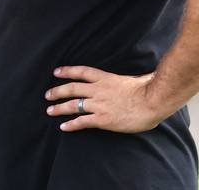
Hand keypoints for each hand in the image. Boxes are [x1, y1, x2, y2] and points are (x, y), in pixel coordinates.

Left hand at [45, 66, 162, 132]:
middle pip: (72, 88)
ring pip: (73, 104)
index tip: (56, 72)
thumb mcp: (132, 79)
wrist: (152, 101)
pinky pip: (82, 121)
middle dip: (57, 91)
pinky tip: (63, 126)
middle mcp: (98, 90)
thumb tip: (132, 79)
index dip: (67, 71)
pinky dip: (71, 124)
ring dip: (59, 108)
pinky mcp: (102, 119)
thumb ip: (123, 80)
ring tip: (50, 110)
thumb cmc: (147, 90)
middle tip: (47, 95)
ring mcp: (99, 104)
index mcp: (105, 78)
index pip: (81, 72)